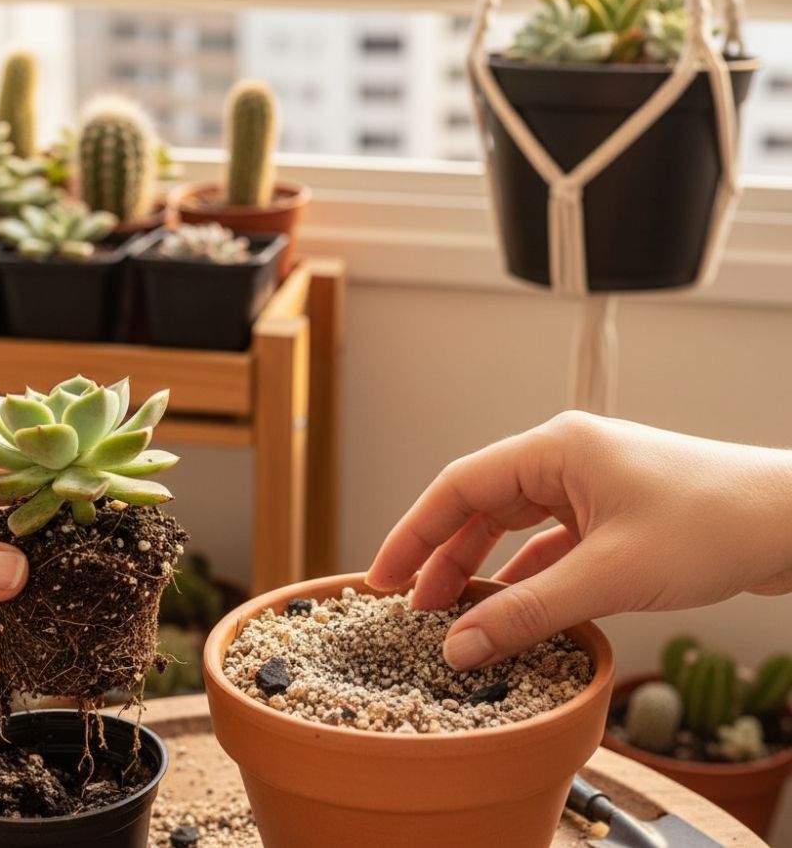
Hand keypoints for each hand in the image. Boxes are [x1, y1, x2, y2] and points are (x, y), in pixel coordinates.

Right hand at [367, 412, 791, 670]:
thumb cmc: (714, 522)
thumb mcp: (609, 575)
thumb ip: (530, 613)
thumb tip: (461, 648)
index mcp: (554, 449)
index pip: (458, 486)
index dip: (413, 533)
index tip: (383, 577)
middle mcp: (563, 460)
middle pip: (479, 506)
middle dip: (443, 557)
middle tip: (411, 606)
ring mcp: (588, 487)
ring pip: (512, 527)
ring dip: (482, 569)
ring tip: (451, 613)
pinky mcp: (610, 516)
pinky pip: (549, 545)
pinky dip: (525, 576)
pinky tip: (510, 609)